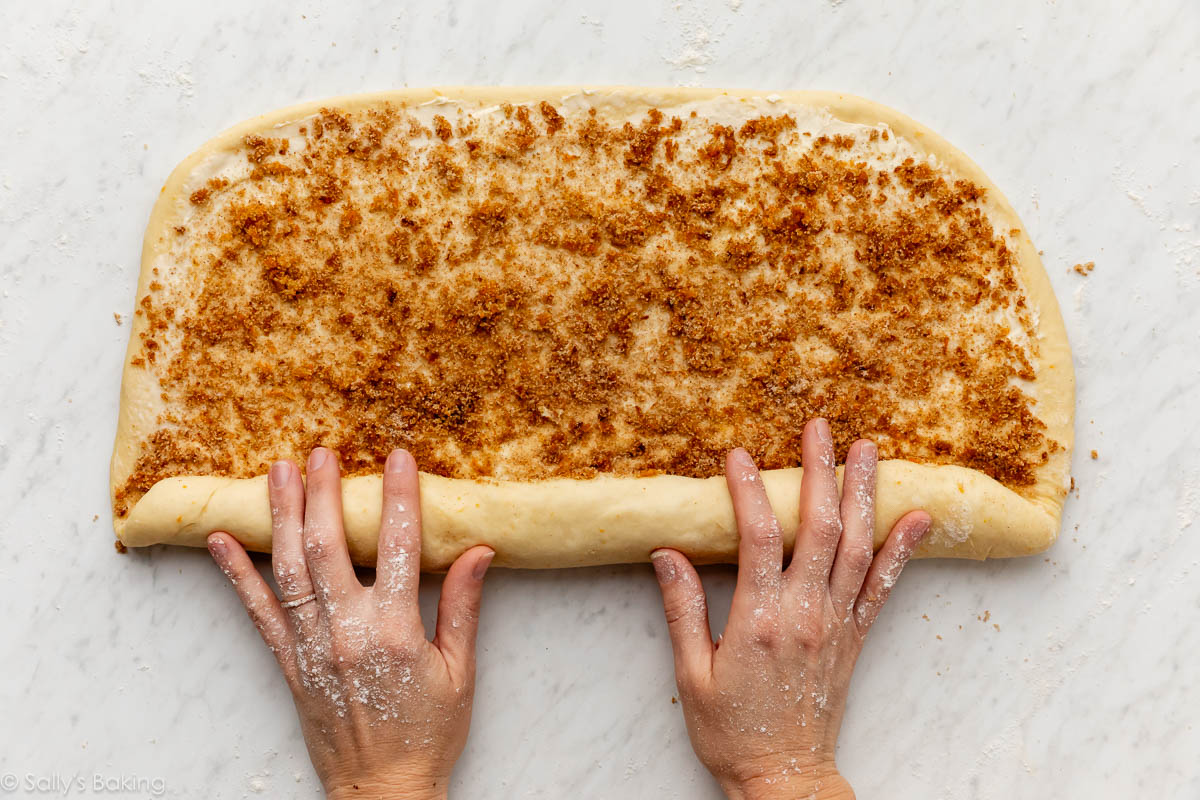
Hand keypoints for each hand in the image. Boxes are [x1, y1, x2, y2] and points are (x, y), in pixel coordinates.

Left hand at [207, 447, 494, 799]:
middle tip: (320, 451)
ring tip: (277, 472)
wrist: (381, 790)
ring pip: (288, 569)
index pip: (399, 548)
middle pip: (328, 547)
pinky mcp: (289, 664)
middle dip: (322, 493)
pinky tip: (222, 540)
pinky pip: (257, 612)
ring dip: (281, 516)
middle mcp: (346, 632)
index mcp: (395, 631)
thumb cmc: (428, 733)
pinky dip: (236, 574)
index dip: (398, 497)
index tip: (397, 457)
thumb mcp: (460, 672)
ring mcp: (311, 647)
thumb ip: (464, 608)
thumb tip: (478, 551)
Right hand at [650, 419, 930, 799]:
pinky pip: (882, 587)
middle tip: (819, 428)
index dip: (748, 492)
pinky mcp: (855, 639)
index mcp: (759, 620)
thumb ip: (683, 610)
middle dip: (818, 472)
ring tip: (866, 450)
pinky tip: (917, 518)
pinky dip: (902, 551)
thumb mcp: (691, 675)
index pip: (757, 539)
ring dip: (862, 494)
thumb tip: (667, 554)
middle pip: (818, 529)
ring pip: (855, 547)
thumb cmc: (731, 731)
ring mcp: (837, 625)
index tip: (737, 456)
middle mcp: (805, 614)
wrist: (784, 777)